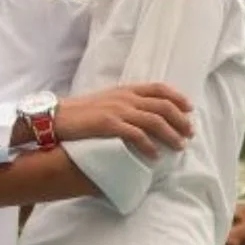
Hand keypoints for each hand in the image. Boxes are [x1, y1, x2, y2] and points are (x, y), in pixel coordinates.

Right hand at [57, 83, 194, 158]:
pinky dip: (149, 146)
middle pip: (163, 106)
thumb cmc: (80, 112)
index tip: (189, 109)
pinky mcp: (108, 124)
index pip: (159, 88)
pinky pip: (136, 135)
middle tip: (190, 133)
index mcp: (126, 90)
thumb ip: (125, 103)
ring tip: (179, 147)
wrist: (54, 117)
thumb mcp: (106, 100)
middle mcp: (125, 97)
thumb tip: (144, 113)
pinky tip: (155, 156)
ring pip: (154, 121)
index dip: (178, 98)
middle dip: (180, 120)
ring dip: (171, 134)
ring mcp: (118, 110)